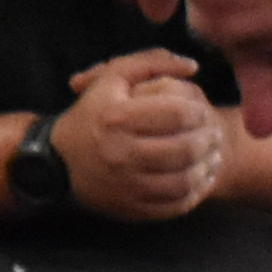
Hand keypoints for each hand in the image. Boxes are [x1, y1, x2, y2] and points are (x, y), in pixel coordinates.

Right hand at [53, 52, 234, 221]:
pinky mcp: (133, 209)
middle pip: (186, 148)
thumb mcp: (112, 79)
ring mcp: (127, 185)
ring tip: (212, 155)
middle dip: (209, 140)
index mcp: (117, 118)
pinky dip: (197, 192)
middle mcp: (121, 153)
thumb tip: (192, 66)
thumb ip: (151, 63)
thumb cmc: (92, 115)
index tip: (204, 111)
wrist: (57, 162)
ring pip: (185, 180)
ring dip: (207, 167)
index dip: (200, 112)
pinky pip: (176, 204)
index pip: (178, 114)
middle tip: (214, 134)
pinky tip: (200, 178)